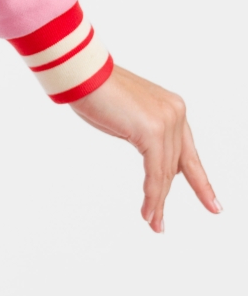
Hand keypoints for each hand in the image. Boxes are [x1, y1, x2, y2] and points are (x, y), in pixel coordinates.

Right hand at [70, 63, 219, 231]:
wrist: (82, 73)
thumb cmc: (95, 90)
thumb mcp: (129, 117)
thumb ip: (146, 135)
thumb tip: (154, 163)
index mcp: (172, 108)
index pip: (189, 152)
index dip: (201, 182)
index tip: (213, 204)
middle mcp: (175, 113)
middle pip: (175, 166)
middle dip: (167, 196)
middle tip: (160, 223)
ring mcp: (166, 121)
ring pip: (165, 173)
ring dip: (158, 201)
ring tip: (152, 222)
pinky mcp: (152, 131)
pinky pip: (155, 173)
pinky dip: (153, 196)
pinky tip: (148, 212)